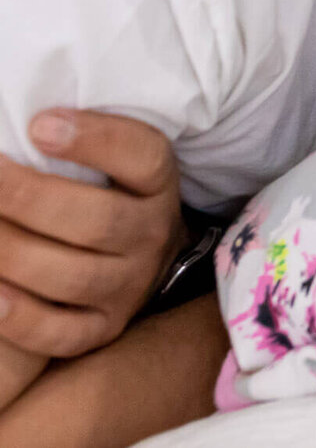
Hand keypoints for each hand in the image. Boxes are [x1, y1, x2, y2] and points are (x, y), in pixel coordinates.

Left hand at [0, 110, 182, 357]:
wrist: (136, 257)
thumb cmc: (100, 193)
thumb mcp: (108, 164)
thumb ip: (73, 147)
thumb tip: (26, 126)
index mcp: (157, 184)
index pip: (143, 157)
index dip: (97, 141)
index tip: (39, 125)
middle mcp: (152, 235)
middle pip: (98, 221)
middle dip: (28, 197)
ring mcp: (130, 286)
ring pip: (74, 277)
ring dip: (11, 253)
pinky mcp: (103, 328)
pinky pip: (62, 334)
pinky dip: (20, 317)